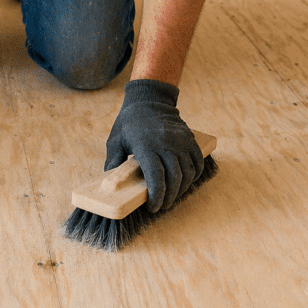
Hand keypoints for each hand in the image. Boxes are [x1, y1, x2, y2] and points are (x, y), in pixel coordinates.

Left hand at [105, 79, 203, 212]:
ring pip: (188, 173)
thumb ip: (113, 162)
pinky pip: (197, 162)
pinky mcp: (189, 139)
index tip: (152, 208)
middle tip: (162, 206)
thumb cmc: (129, 123)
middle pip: (175, 178)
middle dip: (169, 198)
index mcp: (146, 146)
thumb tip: (110, 185)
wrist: (149, 100)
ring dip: (181, 189)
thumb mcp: (115, 140)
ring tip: (172, 196)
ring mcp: (180, 141)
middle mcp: (166, 144)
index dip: (156, 196)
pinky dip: (194, 175)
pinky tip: (185, 182)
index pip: (156, 177)